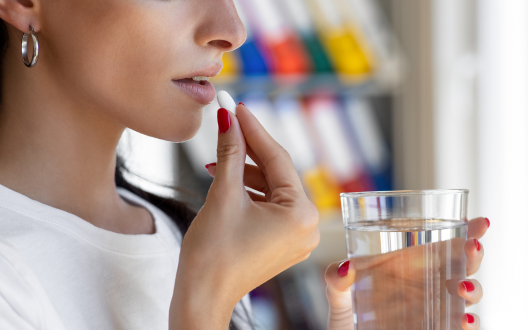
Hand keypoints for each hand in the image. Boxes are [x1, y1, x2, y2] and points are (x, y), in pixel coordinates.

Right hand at [170, 104, 319, 328]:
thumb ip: (229, 153)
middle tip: (227, 121)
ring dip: (245, 170)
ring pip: (272, 187)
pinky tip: (226, 177)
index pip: (278, 158)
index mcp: (301, 213)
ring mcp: (296, 234)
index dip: (253, 129)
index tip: (236, 105)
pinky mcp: (283, 240)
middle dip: (248, 148)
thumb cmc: (213, 254)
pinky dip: (250, 190)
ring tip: (217, 156)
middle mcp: (307, 224)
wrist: (201, 297)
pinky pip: (270, 204)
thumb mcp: (223, 195)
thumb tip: (228, 118)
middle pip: (277, 172)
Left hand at [325, 217, 488, 329]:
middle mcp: (428, 285)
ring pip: (468, 296)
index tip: (480, 222)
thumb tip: (346, 266)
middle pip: (463, 265)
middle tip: (472, 248)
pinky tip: (464, 320)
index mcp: (411, 265)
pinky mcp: (437, 329)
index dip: (467, 231)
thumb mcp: (339, 296)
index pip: (444, 242)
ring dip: (474, 289)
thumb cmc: (349, 317)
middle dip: (474, 254)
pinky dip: (470, 324)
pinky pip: (460, 326)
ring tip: (461, 287)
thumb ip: (336, 280)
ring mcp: (434, 309)